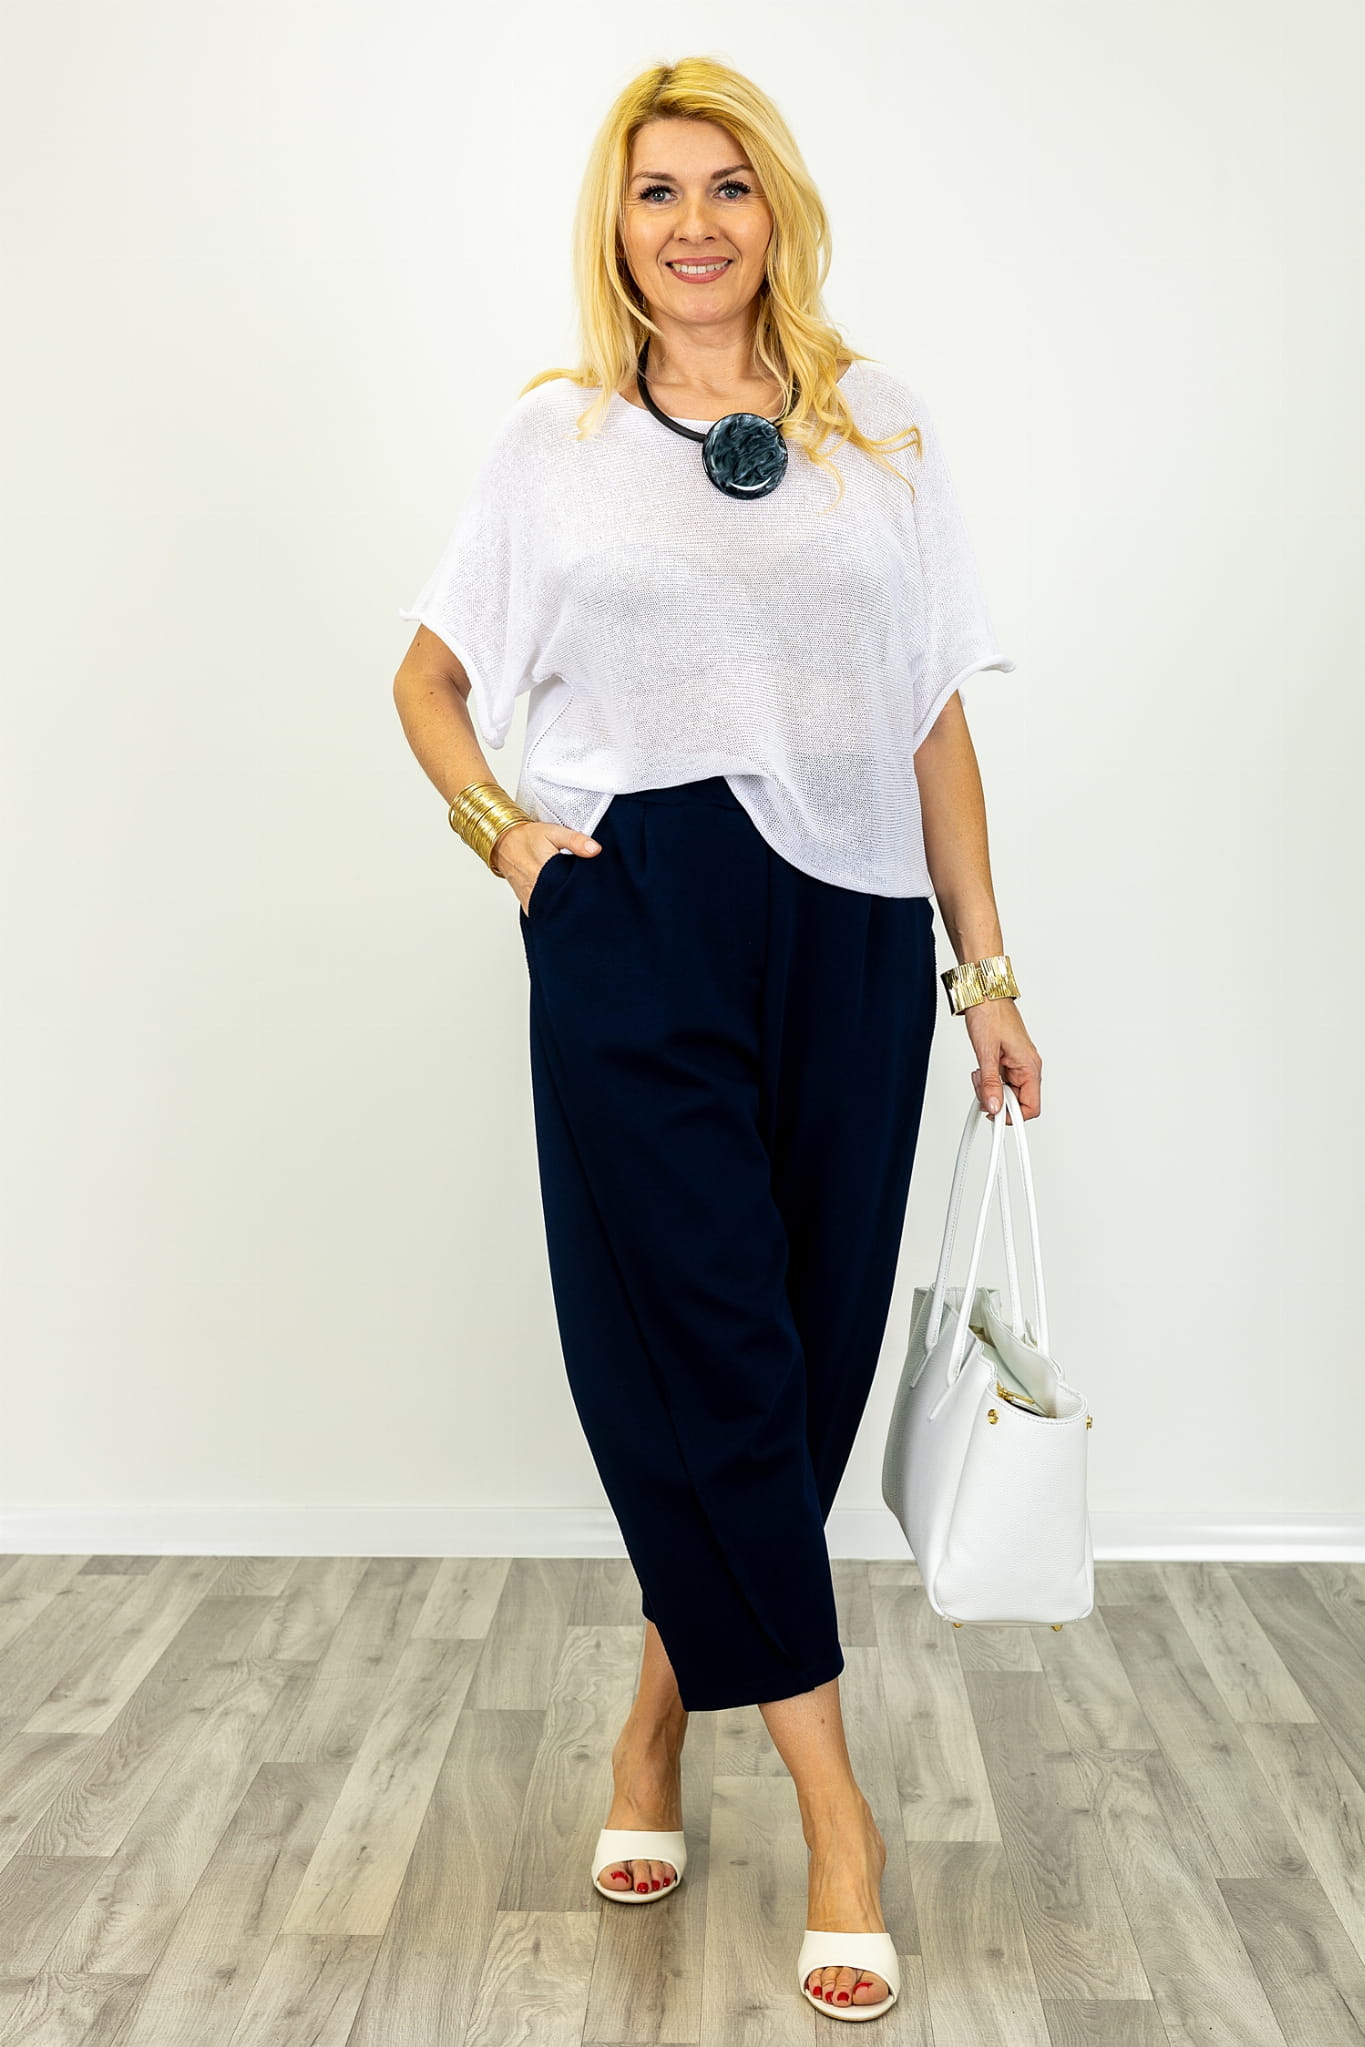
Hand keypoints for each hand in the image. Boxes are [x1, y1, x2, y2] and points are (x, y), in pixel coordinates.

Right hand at [491, 820, 600, 912]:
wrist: (504, 844)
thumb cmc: (527, 838)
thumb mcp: (554, 833)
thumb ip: (575, 840)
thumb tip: (595, 849)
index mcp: (544, 874)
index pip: (572, 891)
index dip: (586, 889)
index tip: (594, 883)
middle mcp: (536, 892)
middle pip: (565, 904)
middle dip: (578, 898)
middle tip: (586, 888)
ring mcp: (532, 902)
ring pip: (555, 910)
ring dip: (566, 904)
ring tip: (573, 892)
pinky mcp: (530, 906)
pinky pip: (545, 911)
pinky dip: (554, 907)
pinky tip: (561, 898)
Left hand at [963, 999, 1041, 1119]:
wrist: (984, 996)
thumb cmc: (991, 1016)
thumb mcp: (986, 1053)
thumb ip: (990, 1084)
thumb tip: (993, 1107)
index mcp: (1030, 1067)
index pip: (1031, 1107)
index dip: (1013, 1116)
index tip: (995, 1115)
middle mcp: (1028, 1067)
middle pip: (1017, 1102)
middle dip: (996, 1099)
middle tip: (982, 1089)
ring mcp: (1018, 1065)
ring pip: (1007, 1092)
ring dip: (990, 1089)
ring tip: (979, 1074)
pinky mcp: (1008, 1061)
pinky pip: (1001, 1081)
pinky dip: (989, 1081)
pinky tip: (981, 1071)